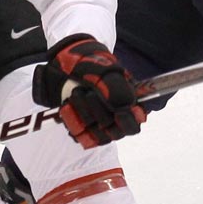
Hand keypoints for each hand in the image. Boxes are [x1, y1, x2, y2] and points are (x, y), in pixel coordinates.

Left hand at [33, 34, 145, 148]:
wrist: (68, 67)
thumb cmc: (93, 67)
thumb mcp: (107, 72)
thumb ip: (117, 89)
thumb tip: (122, 106)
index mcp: (129, 105)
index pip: (134, 125)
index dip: (128, 122)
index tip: (118, 113)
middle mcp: (115, 119)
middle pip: (115, 132)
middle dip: (99, 112)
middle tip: (89, 94)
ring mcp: (98, 126)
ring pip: (97, 135)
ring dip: (84, 114)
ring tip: (76, 93)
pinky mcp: (81, 130)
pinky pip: (78, 136)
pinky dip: (71, 120)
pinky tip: (68, 105)